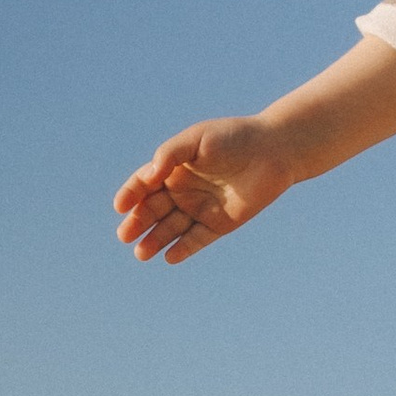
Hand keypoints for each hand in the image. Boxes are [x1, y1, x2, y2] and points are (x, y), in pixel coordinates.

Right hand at [114, 117, 295, 263]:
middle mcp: (183, 190)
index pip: (144, 184)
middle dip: (138, 222)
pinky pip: (198, 239)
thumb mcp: (197, 139)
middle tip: (124, 235)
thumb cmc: (234, 138)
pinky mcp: (220, 224)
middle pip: (154, 210)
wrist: (274, 151)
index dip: (130, 195)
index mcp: (173, 168)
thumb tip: (149, 176)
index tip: (120, 206)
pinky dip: (184, 249)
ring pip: (172, 228)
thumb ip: (170, 154)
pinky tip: (169, 257)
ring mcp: (201, 208)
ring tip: (141, 253)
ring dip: (156, 240)